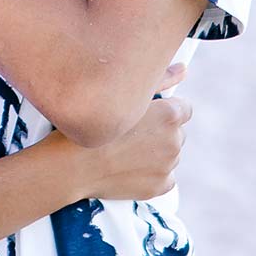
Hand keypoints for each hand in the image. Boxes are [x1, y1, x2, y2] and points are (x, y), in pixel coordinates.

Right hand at [65, 74, 191, 201]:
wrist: (71, 165)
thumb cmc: (92, 122)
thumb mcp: (124, 94)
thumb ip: (159, 79)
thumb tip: (184, 69)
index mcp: (169, 114)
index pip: (184, 108)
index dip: (164, 110)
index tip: (146, 115)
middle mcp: (175, 140)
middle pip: (176, 132)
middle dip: (159, 132)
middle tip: (130, 134)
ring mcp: (168, 165)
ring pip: (169, 154)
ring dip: (154, 152)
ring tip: (124, 151)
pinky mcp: (161, 186)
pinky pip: (164, 176)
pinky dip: (150, 173)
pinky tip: (127, 168)